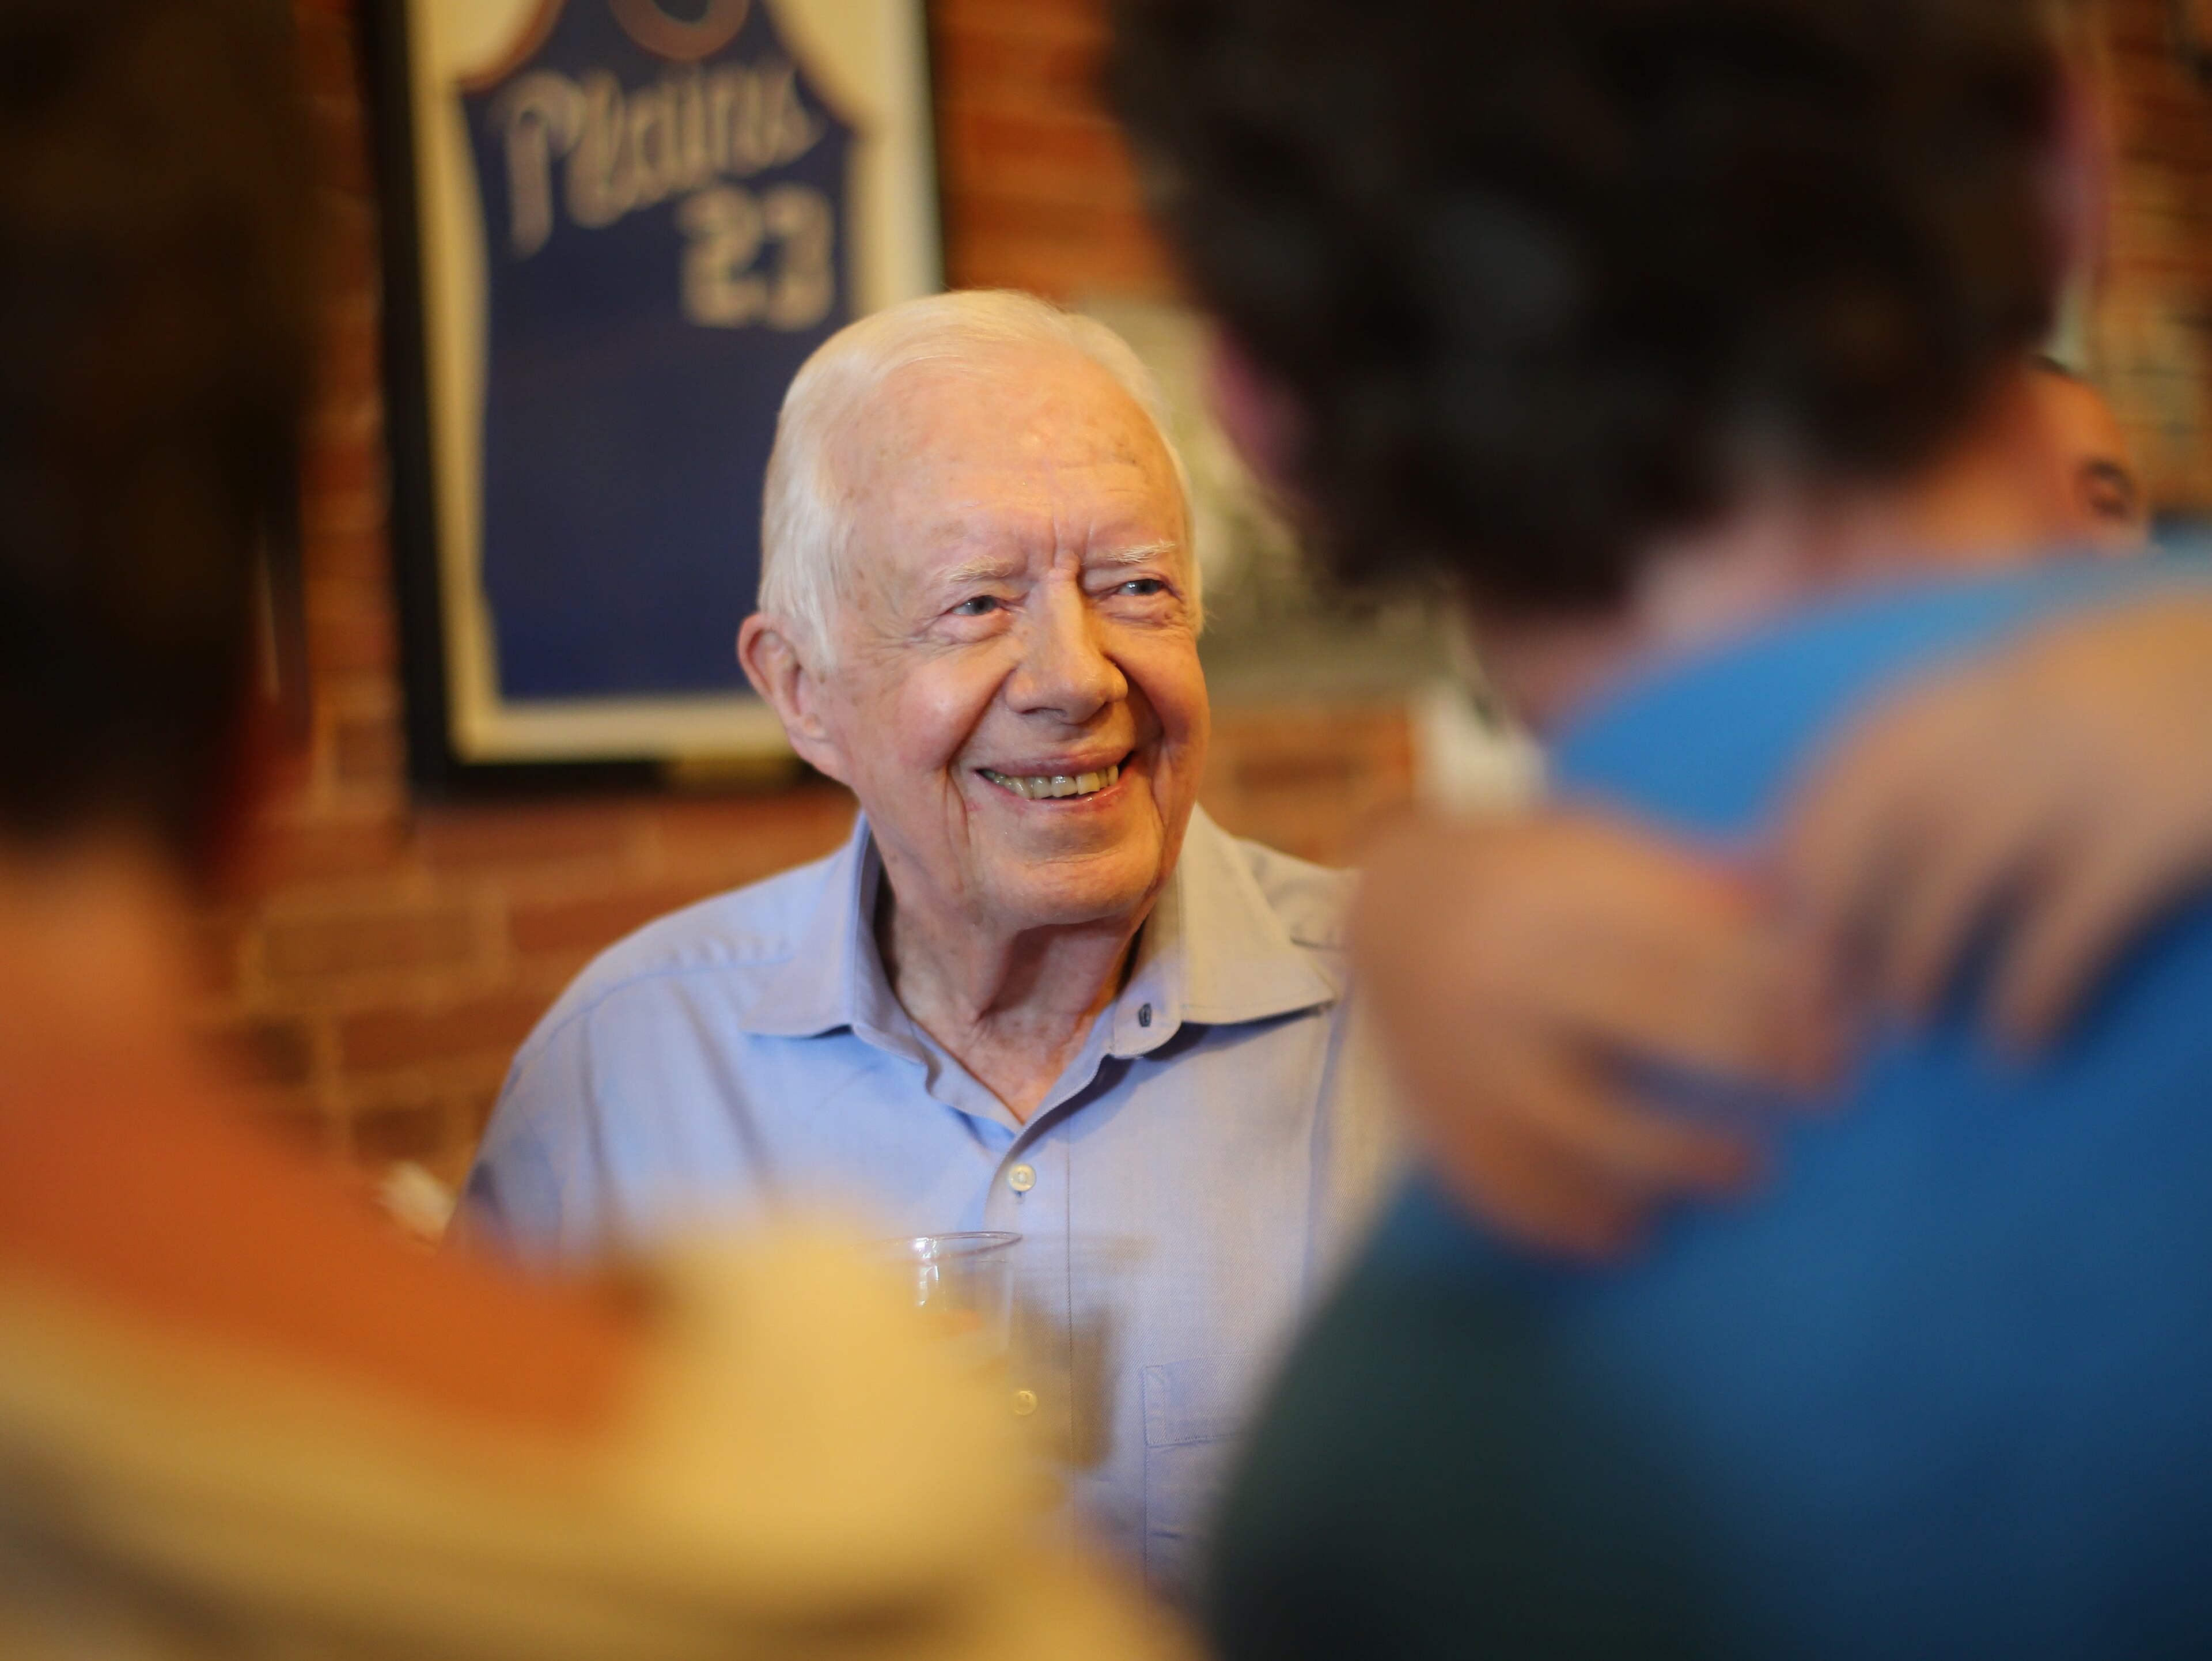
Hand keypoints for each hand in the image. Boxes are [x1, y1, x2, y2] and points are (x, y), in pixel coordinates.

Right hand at [1355, 812, 1835, 1258]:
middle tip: (1826, 1090)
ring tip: (1743, 1172)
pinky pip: (1511, 1191)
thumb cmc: (1531, 872)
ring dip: (1675, 1166)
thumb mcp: (1606, 849)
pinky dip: (1574, 1220)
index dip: (1775, 1001)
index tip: (1842, 1030)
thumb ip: (1701, 889)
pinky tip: (1631, 1230)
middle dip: (1747, 1066)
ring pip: (1580, 1137)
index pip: (1685, 960)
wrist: (1390, 903)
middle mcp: (1512, 989)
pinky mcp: (1446, 1122)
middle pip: (1645, 1035)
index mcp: (1558, 911)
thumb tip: (1819, 931)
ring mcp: (1473, 1066)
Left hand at [1783, 592, 2211, 1045]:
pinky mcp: (2164, 828)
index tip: (1777, 928)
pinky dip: (2028, 994)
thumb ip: (1929, 760)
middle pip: (1876, 827)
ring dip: (1914, 961)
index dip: (1795, 858)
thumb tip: (1786, 859)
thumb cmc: (2139, 707)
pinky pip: (2067, 925)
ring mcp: (2089, 767)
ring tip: (1911, 1025)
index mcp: (1972, 686)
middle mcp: (2013, 714)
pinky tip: (2020, 1044)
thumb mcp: (2024, 701)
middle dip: (1832, 923)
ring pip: (1954, 876)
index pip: (1840, 771)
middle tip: (1822, 1001)